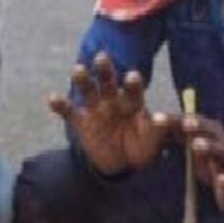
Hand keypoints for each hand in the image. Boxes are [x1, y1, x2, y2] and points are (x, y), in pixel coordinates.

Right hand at [49, 54, 177, 173]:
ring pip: (87, 90)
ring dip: (82, 79)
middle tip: (101, 57)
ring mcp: (94, 109)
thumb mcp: (154, 141)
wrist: (121, 165)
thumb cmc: (141, 147)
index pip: (133, 89)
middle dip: (104, 70)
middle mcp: (112, 100)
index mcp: (133, 102)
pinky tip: (52, 98)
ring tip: (78, 69)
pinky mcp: (80, 121)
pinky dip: (59, 104)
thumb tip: (170, 118)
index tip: (132, 76)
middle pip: (108, 81)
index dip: (132, 83)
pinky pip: (68, 111)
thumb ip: (163, 129)